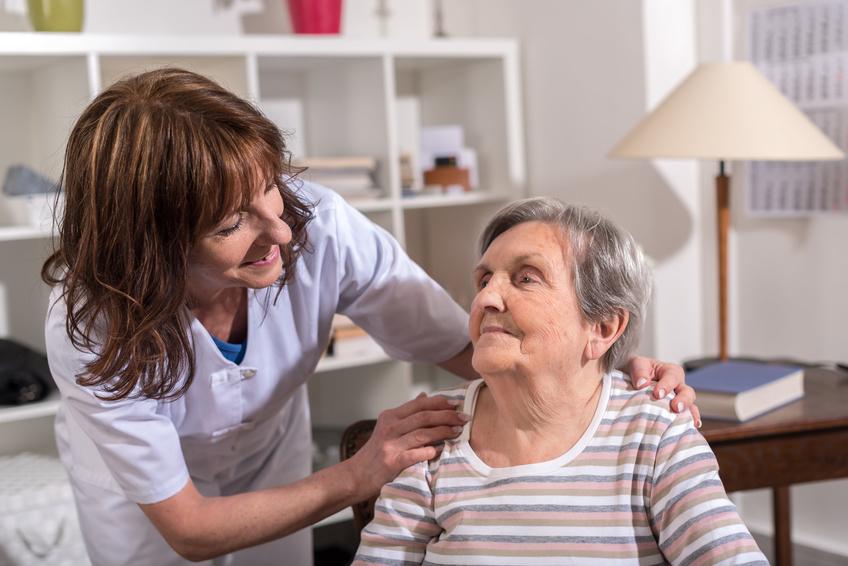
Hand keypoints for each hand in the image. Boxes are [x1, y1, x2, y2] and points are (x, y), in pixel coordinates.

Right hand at [349, 393, 467, 497]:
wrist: (356, 475)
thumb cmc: (376, 451)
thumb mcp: (388, 427)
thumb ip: (407, 413)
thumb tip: (424, 395)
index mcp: (390, 416)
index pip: (419, 404)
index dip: (440, 402)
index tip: (456, 404)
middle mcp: (390, 428)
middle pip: (424, 416)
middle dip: (447, 415)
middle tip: (464, 417)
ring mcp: (391, 445)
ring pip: (423, 433)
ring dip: (444, 431)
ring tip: (458, 431)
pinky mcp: (393, 462)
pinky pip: (417, 453)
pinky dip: (432, 450)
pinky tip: (442, 450)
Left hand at [626, 356, 700, 426]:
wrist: (632, 380)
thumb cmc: (638, 371)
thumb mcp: (636, 364)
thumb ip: (639, 371)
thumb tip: (641, 384)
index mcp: (670, 372)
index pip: (672, 377)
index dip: (666, 385)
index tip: (657, 394)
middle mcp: (678, 386)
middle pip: (687, 392)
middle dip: (683, 400)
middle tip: (676, 408)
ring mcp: (679, 401)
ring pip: (691, 407)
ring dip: (690, 414)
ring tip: (690, 423)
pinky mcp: (676, 413)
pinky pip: (686, 419)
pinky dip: (688, 424)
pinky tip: (689, 430)